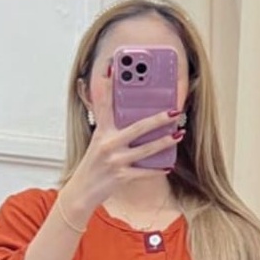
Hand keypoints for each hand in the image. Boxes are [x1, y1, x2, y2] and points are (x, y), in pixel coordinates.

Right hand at [63, 60, 183, 219]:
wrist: (81, 193)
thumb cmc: (92, 166)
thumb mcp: (96, 143)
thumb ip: (110, 127)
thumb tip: (129, 115)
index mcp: (101, 133)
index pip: (104, 104)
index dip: (108, 85)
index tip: (113, 66)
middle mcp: (108, 145)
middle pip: (138, 127)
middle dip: (159, 119)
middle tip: (174, 111)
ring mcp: (115, 161)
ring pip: (146, 150)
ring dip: (165, 142)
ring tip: (178, 135)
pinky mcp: (121, 177)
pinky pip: (144, 172)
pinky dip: (157, 169)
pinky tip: (168, 165)